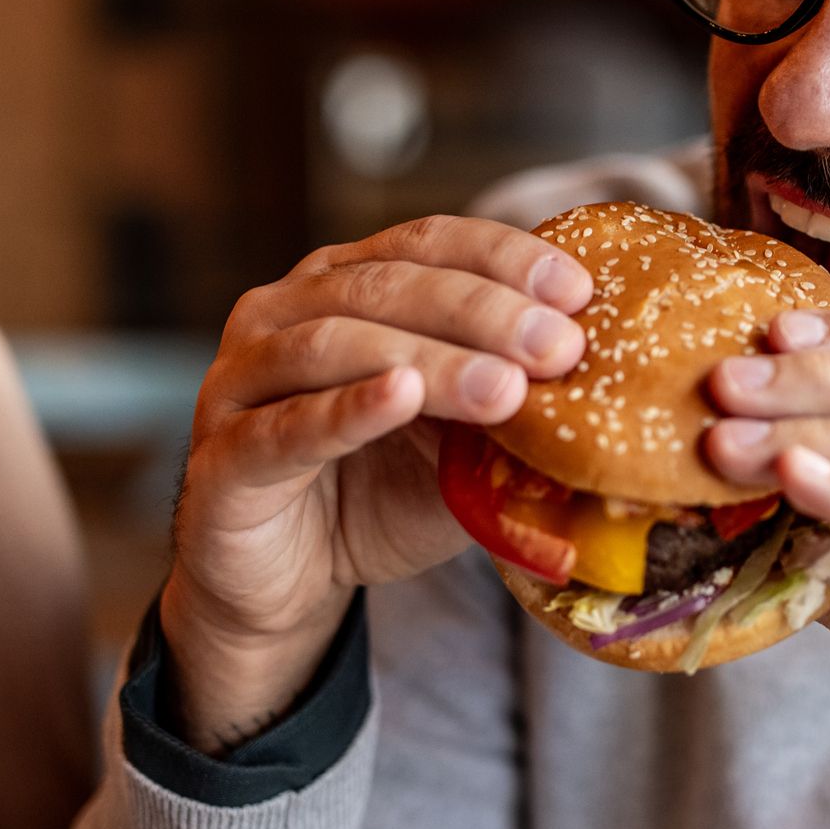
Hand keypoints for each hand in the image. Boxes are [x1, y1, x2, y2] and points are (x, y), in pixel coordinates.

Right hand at [162, 216, 591, 751]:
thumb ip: (508, 405)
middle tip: (560, 345)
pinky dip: (346, 410)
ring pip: (335, 346)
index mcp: (343, 285)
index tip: (579, 288)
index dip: (504, 257)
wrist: (286, 585)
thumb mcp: (460, 442)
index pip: (428, 242)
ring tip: (506, 389)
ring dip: (430, 361)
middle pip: (387, 286)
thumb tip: (607, 381)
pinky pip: (285, 427)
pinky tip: (400, 397)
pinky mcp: (222, 460)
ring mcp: (241, 382)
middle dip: (484, 311)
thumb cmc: (377, 491)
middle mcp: (283, 312)